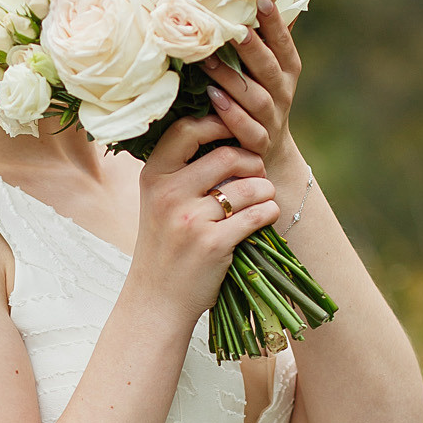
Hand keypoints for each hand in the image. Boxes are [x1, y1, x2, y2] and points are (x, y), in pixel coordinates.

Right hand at [128, 115, 278, 326]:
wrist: (157, 299)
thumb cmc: (165, 246)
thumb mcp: (158, 202)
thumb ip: (182, 170)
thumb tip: (228, 133)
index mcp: (153, 177)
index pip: (187, 129)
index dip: (218, 123)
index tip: (234, 135)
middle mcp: (168, 194)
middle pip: (227, 155)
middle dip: (252, 161)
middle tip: (257, 173)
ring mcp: (190, 220)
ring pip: (248, 186)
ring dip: (266, 189)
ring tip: (263, 197)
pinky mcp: (212, 244)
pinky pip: (257, 215)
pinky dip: (269, 212)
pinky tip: (265, 216)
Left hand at [201, 0, 301, 176]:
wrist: (269, 156)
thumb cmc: (263, 98)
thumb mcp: (273, 67)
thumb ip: (276, 32)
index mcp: (287, 71)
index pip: (284, 43)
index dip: (276, 23)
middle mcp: (283, 94)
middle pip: (270, 69)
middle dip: (253, 48)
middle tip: (233, 28)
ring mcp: (272, 120)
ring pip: (256, 99)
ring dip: (233, 79)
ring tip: (208, 60)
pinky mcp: (258, 145)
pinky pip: (249, 132)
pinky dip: (233, 117)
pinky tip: (214, 99)